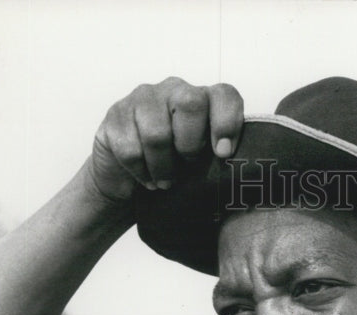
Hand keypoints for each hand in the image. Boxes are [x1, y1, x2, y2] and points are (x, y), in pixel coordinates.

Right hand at [84, 78, 243, 204]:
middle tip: (187, 167)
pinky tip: (145, 178)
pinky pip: (130, 149)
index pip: (225, 95)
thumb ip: (220, 162)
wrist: (130, 182)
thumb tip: (241, 179)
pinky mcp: (115, 115)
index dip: (227, 122)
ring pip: (157, 133)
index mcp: (205, 101)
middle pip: (191, 103)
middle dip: (190, 145)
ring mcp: (143, 99)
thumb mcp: (204, 168)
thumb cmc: (176, 172)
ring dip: (163, 168)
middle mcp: (175, 90)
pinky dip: (140, 173)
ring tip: (165, 182)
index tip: (223, 153)